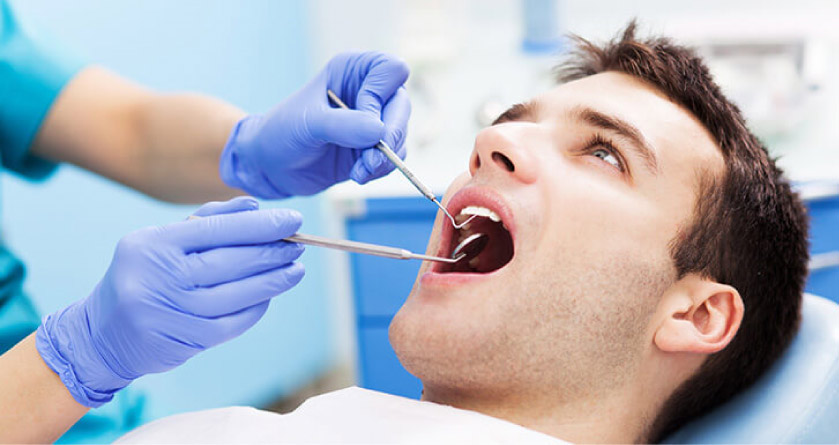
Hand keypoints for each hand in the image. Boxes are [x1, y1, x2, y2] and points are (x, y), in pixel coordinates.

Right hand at [35, 197, 304, 406]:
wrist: (103, 334)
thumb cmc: (145, 275)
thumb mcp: (163, 240)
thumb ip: (209, 219)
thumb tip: (254, 205)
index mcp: (153, 244)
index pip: (217, 229)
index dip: (261, 225)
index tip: (293, 219)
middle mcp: (159, 277)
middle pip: (231, 261)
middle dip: (272, 252)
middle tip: (299, 244)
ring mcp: (171, 312)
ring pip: (237, 294)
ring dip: (273, 281)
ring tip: (295, 269)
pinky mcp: (183, 341)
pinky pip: (233, 322)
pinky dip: (256, 307)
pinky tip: (270, 295)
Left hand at [219, 51, 410, 197]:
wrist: (271, 165)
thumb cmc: (282, 131)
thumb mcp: (308, 123)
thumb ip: (343, 125)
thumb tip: (379, 132)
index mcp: (353, 70)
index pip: (391, 71)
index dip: (380, 97)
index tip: (362, 121)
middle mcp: (368, 91)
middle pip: (402, 106)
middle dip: (390, 136)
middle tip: (371, 160)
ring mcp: (374, 121)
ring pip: (401, 135)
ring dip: (384, 158)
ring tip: (359, 171)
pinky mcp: (374, 148)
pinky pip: (394, 157)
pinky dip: (380, 169)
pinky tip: (358, 175)